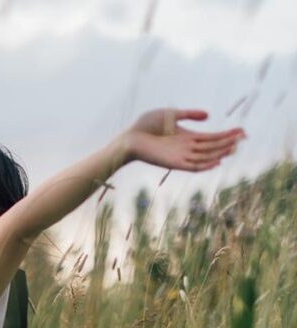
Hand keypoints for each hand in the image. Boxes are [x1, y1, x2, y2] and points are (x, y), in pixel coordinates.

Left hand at [122, 108, 245, 171]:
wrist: (129, 137)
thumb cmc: (146, 125)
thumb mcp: (171, 114)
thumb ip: (189, 114)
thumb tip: (209, 116)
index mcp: (187, 137)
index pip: (212, 137)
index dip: (227, 135)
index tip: (242, 131)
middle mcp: (187, 148)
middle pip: (212, 147)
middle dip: (228, 143)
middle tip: (244, 138)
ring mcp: (181, 156)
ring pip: (206, 156)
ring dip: (220, 152)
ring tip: (234, 146)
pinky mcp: (173, 163)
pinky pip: (193, 166)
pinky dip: (205, 165)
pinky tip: (217, 161)